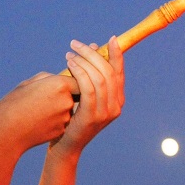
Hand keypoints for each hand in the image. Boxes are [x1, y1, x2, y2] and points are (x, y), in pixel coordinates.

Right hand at [0, 72, 77, 159]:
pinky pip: (61, 121)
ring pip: (67, 109)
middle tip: (44, 98)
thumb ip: (48, 78)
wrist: (5, 132)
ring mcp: (65, 118)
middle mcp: (66, 101)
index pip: (76, 79)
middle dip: (64, 95)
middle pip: (74, 94)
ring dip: (57, 108)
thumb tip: (59, 78)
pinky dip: (53, 120)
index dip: (68, 81)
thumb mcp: (28, 83)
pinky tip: (37, 121)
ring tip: (38, 110)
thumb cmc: (13, 104)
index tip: (58, 83)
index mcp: (60, 85)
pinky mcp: (61, 131)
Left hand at [51, 35, 124, 156]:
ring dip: (83, 61)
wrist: (66, 146)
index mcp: (117, 100)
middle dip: (92, 54)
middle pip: (108, 72)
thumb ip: (90, 76)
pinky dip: (80, 72)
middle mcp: (116, 106)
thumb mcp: (83, 96)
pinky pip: (89, 88)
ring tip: (69, 54)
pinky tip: (70, 65)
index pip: (119, 72)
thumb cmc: (71, 119)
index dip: (116, 54)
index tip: (110, 38)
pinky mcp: (93, 116)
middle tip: (75, 44)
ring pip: (99, 78)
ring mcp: (106, 113)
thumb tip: (92, 47)